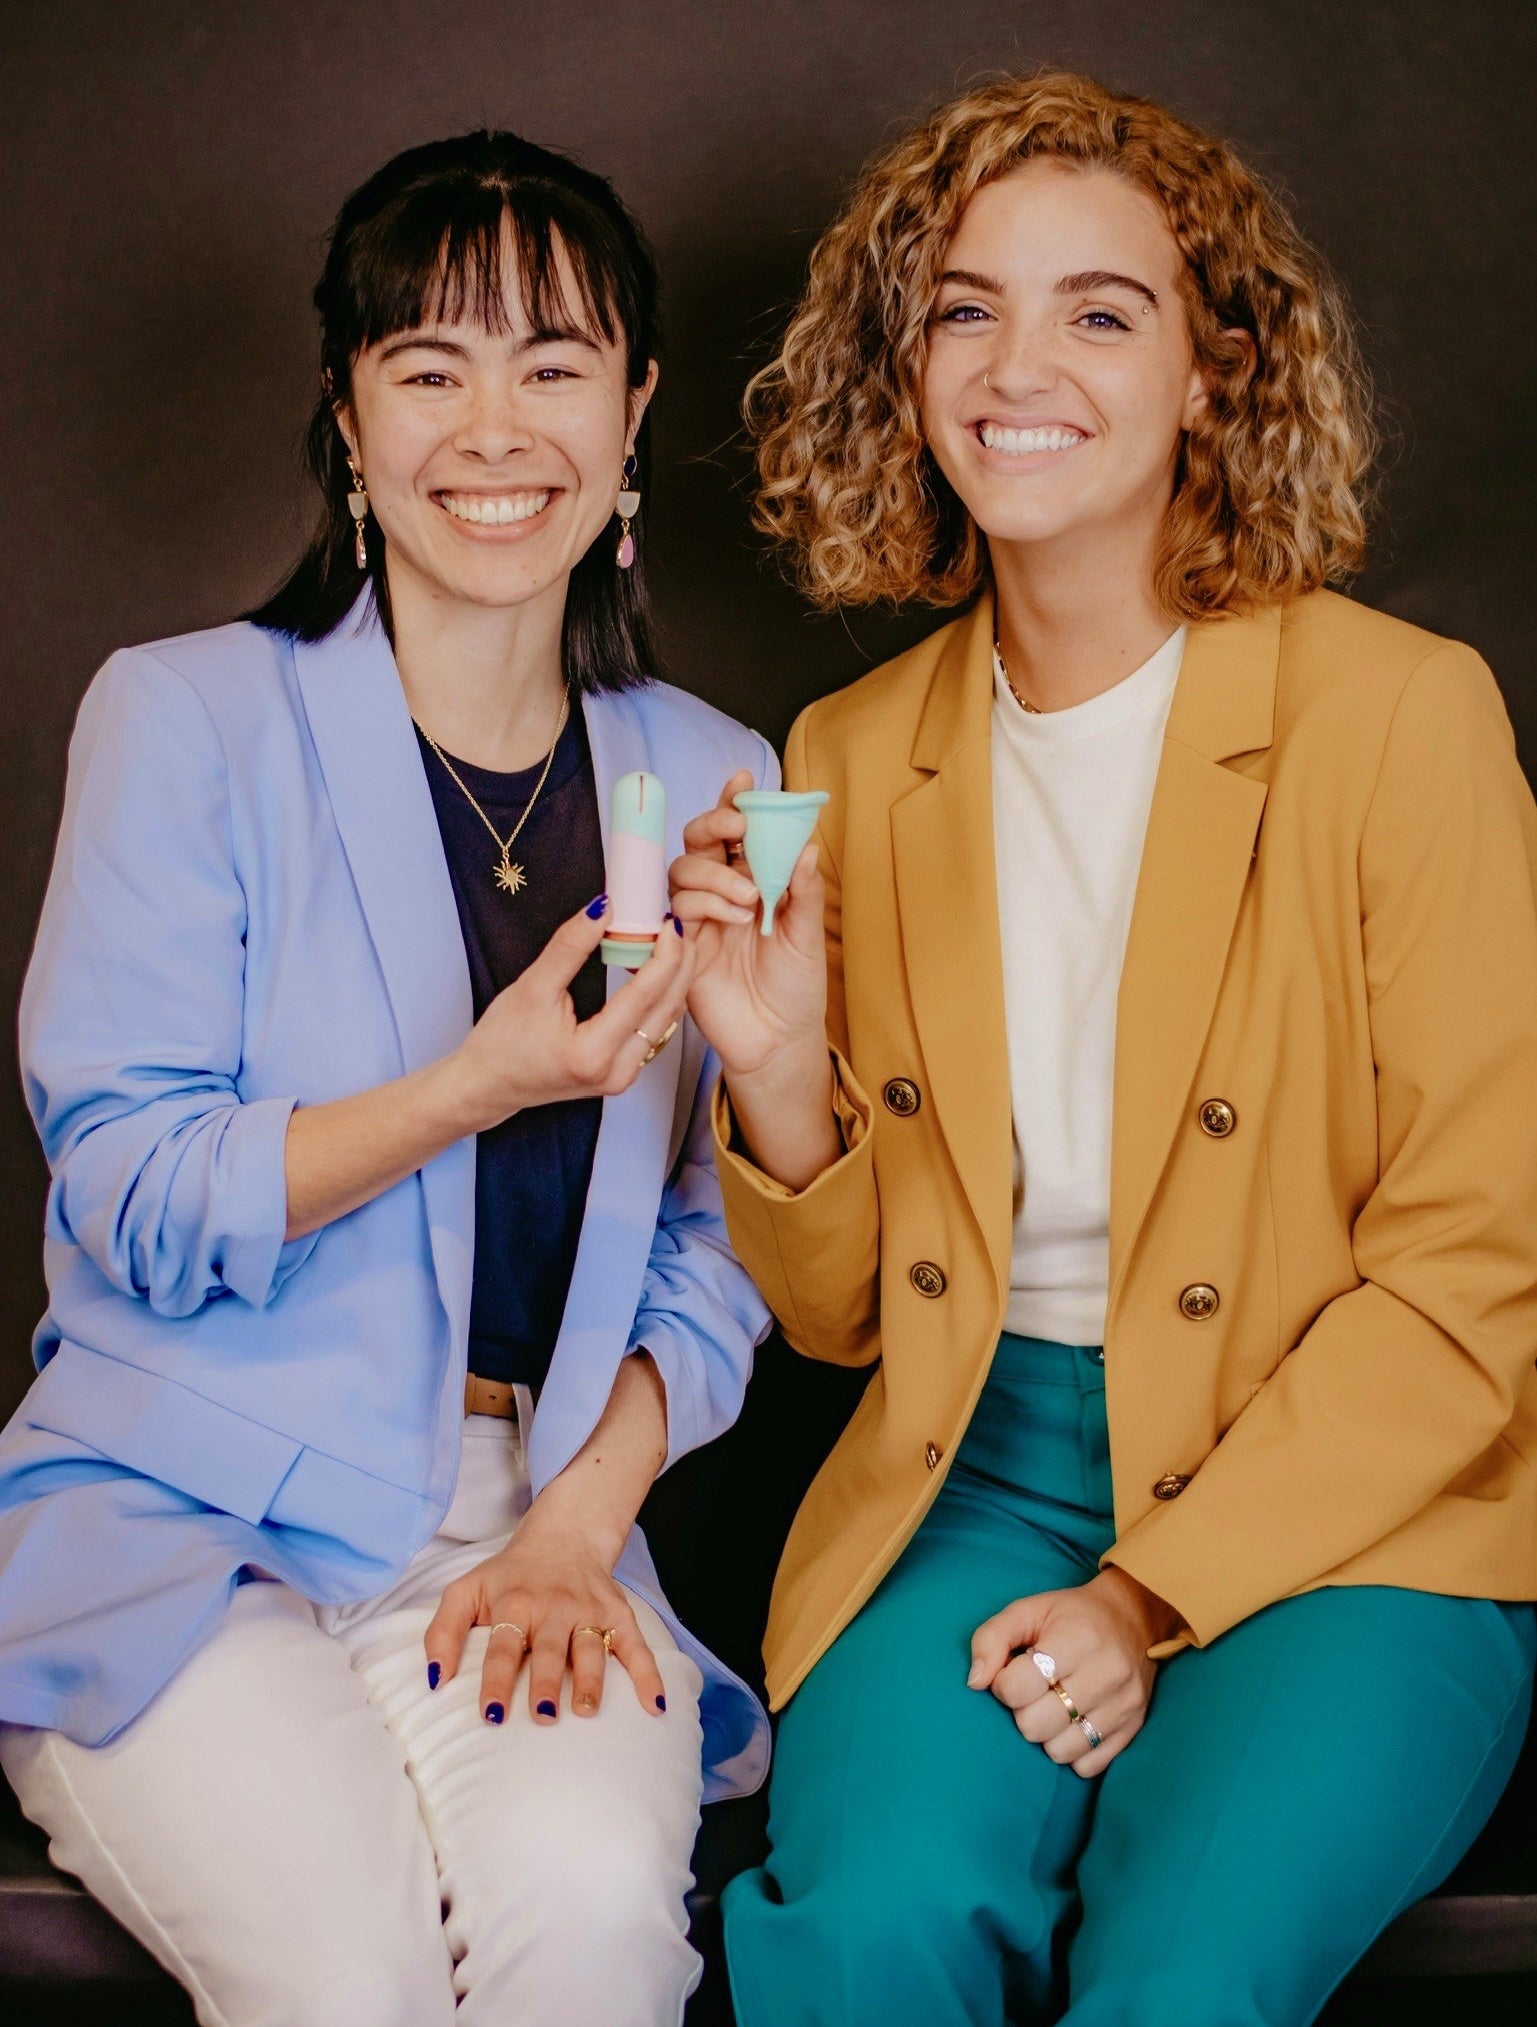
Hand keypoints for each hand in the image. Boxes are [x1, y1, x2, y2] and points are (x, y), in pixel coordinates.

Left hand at [423, 1501, 666, 1725]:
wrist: (562, 1537)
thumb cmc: (508, 1577)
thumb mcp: (465, 1591)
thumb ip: (443, 1632)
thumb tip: (435, 1680)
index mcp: (513, 1604)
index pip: (502, 1646)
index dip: (495, 1680)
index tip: (492, 1714)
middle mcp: (553, 1607)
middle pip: (549, 1649)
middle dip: (546, 1683)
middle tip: (543, 1716)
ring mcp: (589, 1610)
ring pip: (591, 1647)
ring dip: (590, 1680)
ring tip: (585, 1710)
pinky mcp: (617, 1613)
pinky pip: (636, 1645)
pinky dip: (648, 1674)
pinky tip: (654, 1706)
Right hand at [450, 894, 695, 1131]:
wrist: (490, 1083)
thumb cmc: (503, 1042)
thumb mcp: (532, 987)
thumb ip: (569, 947)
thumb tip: (602, 909)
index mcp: (593, 1053)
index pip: (645, 995)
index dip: (665, 955)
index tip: (669, 924)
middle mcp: (616, 1072)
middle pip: (668, 1009)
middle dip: (680, 964)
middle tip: (676, 926)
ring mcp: (623, 1077)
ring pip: (667, 1021)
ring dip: (675, 981)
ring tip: (669, 943)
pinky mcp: (624, 1073)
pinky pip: (656, 1031)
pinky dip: (662, 998)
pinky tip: (657, 972)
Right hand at [668, 771, 827, 1077]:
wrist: (778, 1041)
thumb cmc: (795, 988)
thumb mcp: (807, 936)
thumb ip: (803, 891)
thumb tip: (807, 844)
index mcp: (753, 881)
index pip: (736, 833)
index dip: (734, 804)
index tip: (743, 782)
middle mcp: (721, 894)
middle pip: (698, 842)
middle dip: (713, 826)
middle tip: (739, 831)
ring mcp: (698, 920)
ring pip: (683, 872)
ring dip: (715, 875)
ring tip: (751, 900)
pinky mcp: (682, 947)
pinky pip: (677, 911)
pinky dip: (704, 906)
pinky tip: (734, 920)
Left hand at [967, 1569, 1174, 1776]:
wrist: (1133, 1618)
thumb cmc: (1071, 1615)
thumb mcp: (1027, 1610)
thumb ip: (991, 1638)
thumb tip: (975, 1682)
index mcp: (1077, 1639)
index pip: (1019, 1687)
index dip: (1003, 1684)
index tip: (1012, 1672)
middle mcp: (1106, 1674)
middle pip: (1036, 1725)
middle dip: (1023, 1711)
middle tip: (1033, 1692)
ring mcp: (1124, 1705)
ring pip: (1061, 1751)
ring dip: (1047, 1734)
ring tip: (1053, 1707)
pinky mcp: (1133, 1729)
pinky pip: (1088, 1766)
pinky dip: (1072, 1752)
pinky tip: (1072, 1723)